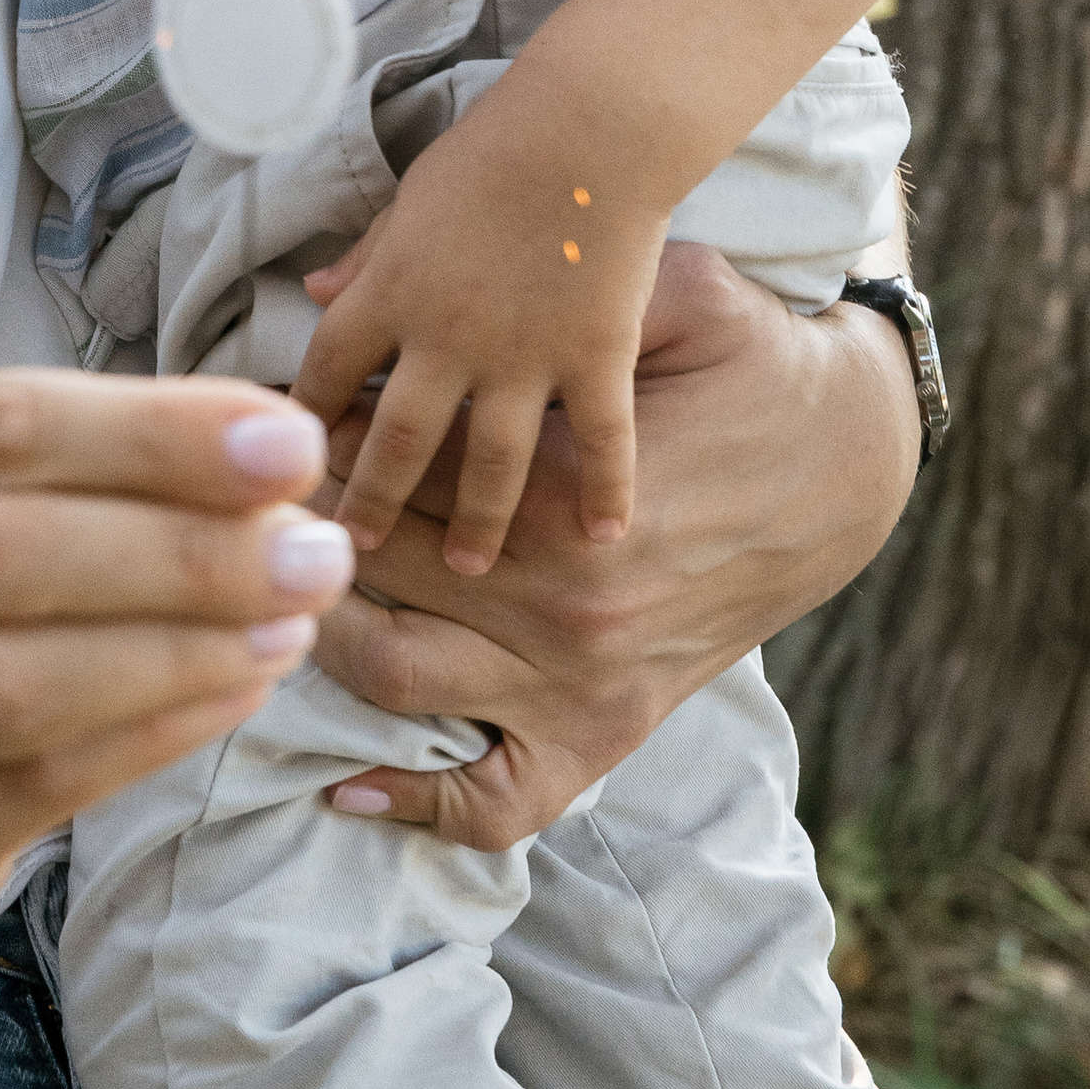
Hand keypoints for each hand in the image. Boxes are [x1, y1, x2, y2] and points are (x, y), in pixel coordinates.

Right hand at [0, 372, 354, 948]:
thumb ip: (45, 462)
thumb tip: (256, 448)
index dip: (149, 430)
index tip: (283, 437)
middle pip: (0, 549)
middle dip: (182, 543)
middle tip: (316, 545)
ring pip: (14, 679)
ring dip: (181, 642)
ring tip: (294, 617)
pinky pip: (43, 780)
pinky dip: (159, 723)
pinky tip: (241, 683)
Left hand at [296, 108, 665, 572]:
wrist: (587, 127)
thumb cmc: (492, 150)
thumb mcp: (408, 199)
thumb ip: (366, 256)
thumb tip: (312, 287)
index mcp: (388, 293)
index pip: (326, 373)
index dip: (303, 421)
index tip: (287, 464)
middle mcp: (445, 338)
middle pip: (394, 440)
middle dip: (368, 502)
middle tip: (348, 553)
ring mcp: (522, 356)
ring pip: (489, 462)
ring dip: (475, 521)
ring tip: (468, 569)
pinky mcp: (594, 356)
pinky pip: (599, 441)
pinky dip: (606, 491)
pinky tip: (606, 536)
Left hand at [303, 240, 915, 846]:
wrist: (850, 465)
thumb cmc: (748, 362)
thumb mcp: (675, 291)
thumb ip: (555, 287)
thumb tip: (362, 283)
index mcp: (561, 495)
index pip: (385, 470)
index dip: (310, 441)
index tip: (268, 423)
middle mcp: (560, 605)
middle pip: (364, 571)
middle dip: (291, 530)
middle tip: (238, 498)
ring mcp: (580, 684)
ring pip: (395, 681)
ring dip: (315, 637)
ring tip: (263, 589)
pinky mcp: (605, 735)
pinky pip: (494, 805)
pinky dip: (414, 805)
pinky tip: (339, 779)